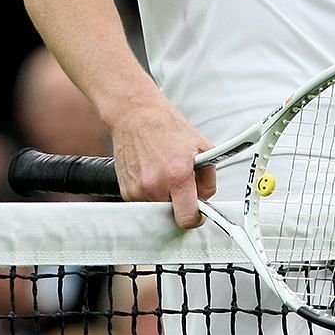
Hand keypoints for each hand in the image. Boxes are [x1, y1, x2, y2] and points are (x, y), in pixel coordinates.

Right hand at [106, 97, 214, 228]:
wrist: (135, 115)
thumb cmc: (166, 127)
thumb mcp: (202, 148)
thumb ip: (209, 180)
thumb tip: (205, 201)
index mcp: (177, 176)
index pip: (187, 218)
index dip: (196, 217)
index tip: (198, 212)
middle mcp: (154, 186)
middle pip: (173, 215)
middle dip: (180, 205)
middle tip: (180, 186)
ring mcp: (137, 190)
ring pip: (158, 210)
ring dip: (164, 199)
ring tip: (164, 175)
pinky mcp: (126, 190)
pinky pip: (144, 203)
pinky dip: (151, 194)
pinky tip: (151, 174)